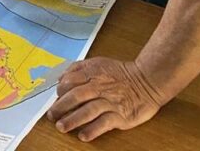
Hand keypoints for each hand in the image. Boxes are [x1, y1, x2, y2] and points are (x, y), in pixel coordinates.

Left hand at [47, 58, 166, 140]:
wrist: (148, 81)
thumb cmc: (121, 74)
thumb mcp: (98, 64)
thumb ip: (78, 69)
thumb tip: (61, 78)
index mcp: (92, 73)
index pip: (70, 81)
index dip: (60, 91)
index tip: (55, 99)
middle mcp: (99, 87)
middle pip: (76, 96)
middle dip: (61, 107)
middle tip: (51, 116)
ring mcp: (110, 102)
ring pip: (87, 111)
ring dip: (72, 120)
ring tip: (62, 127)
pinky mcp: (120, 116)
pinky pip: (103, 124)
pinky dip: (92, 130)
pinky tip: (83, 136)